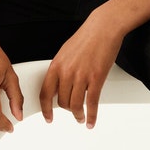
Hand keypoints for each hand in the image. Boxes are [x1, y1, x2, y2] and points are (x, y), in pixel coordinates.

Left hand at [39, 12, 122, 128]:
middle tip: (72, 112)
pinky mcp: (96, 79)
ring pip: (75, 105)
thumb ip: (60, 69)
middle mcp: (66, 72)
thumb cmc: (86, 37)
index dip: (46, 109)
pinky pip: (91, 103)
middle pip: (61, 102)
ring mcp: (81, 76)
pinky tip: (91, 121)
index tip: (48, 117)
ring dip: (78, 115)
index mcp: (56, 66)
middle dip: (67, 110)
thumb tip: (57, 84)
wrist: (103, 28)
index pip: (45, 93)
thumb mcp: (65, 53)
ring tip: (81, 118)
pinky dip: (91, 116)